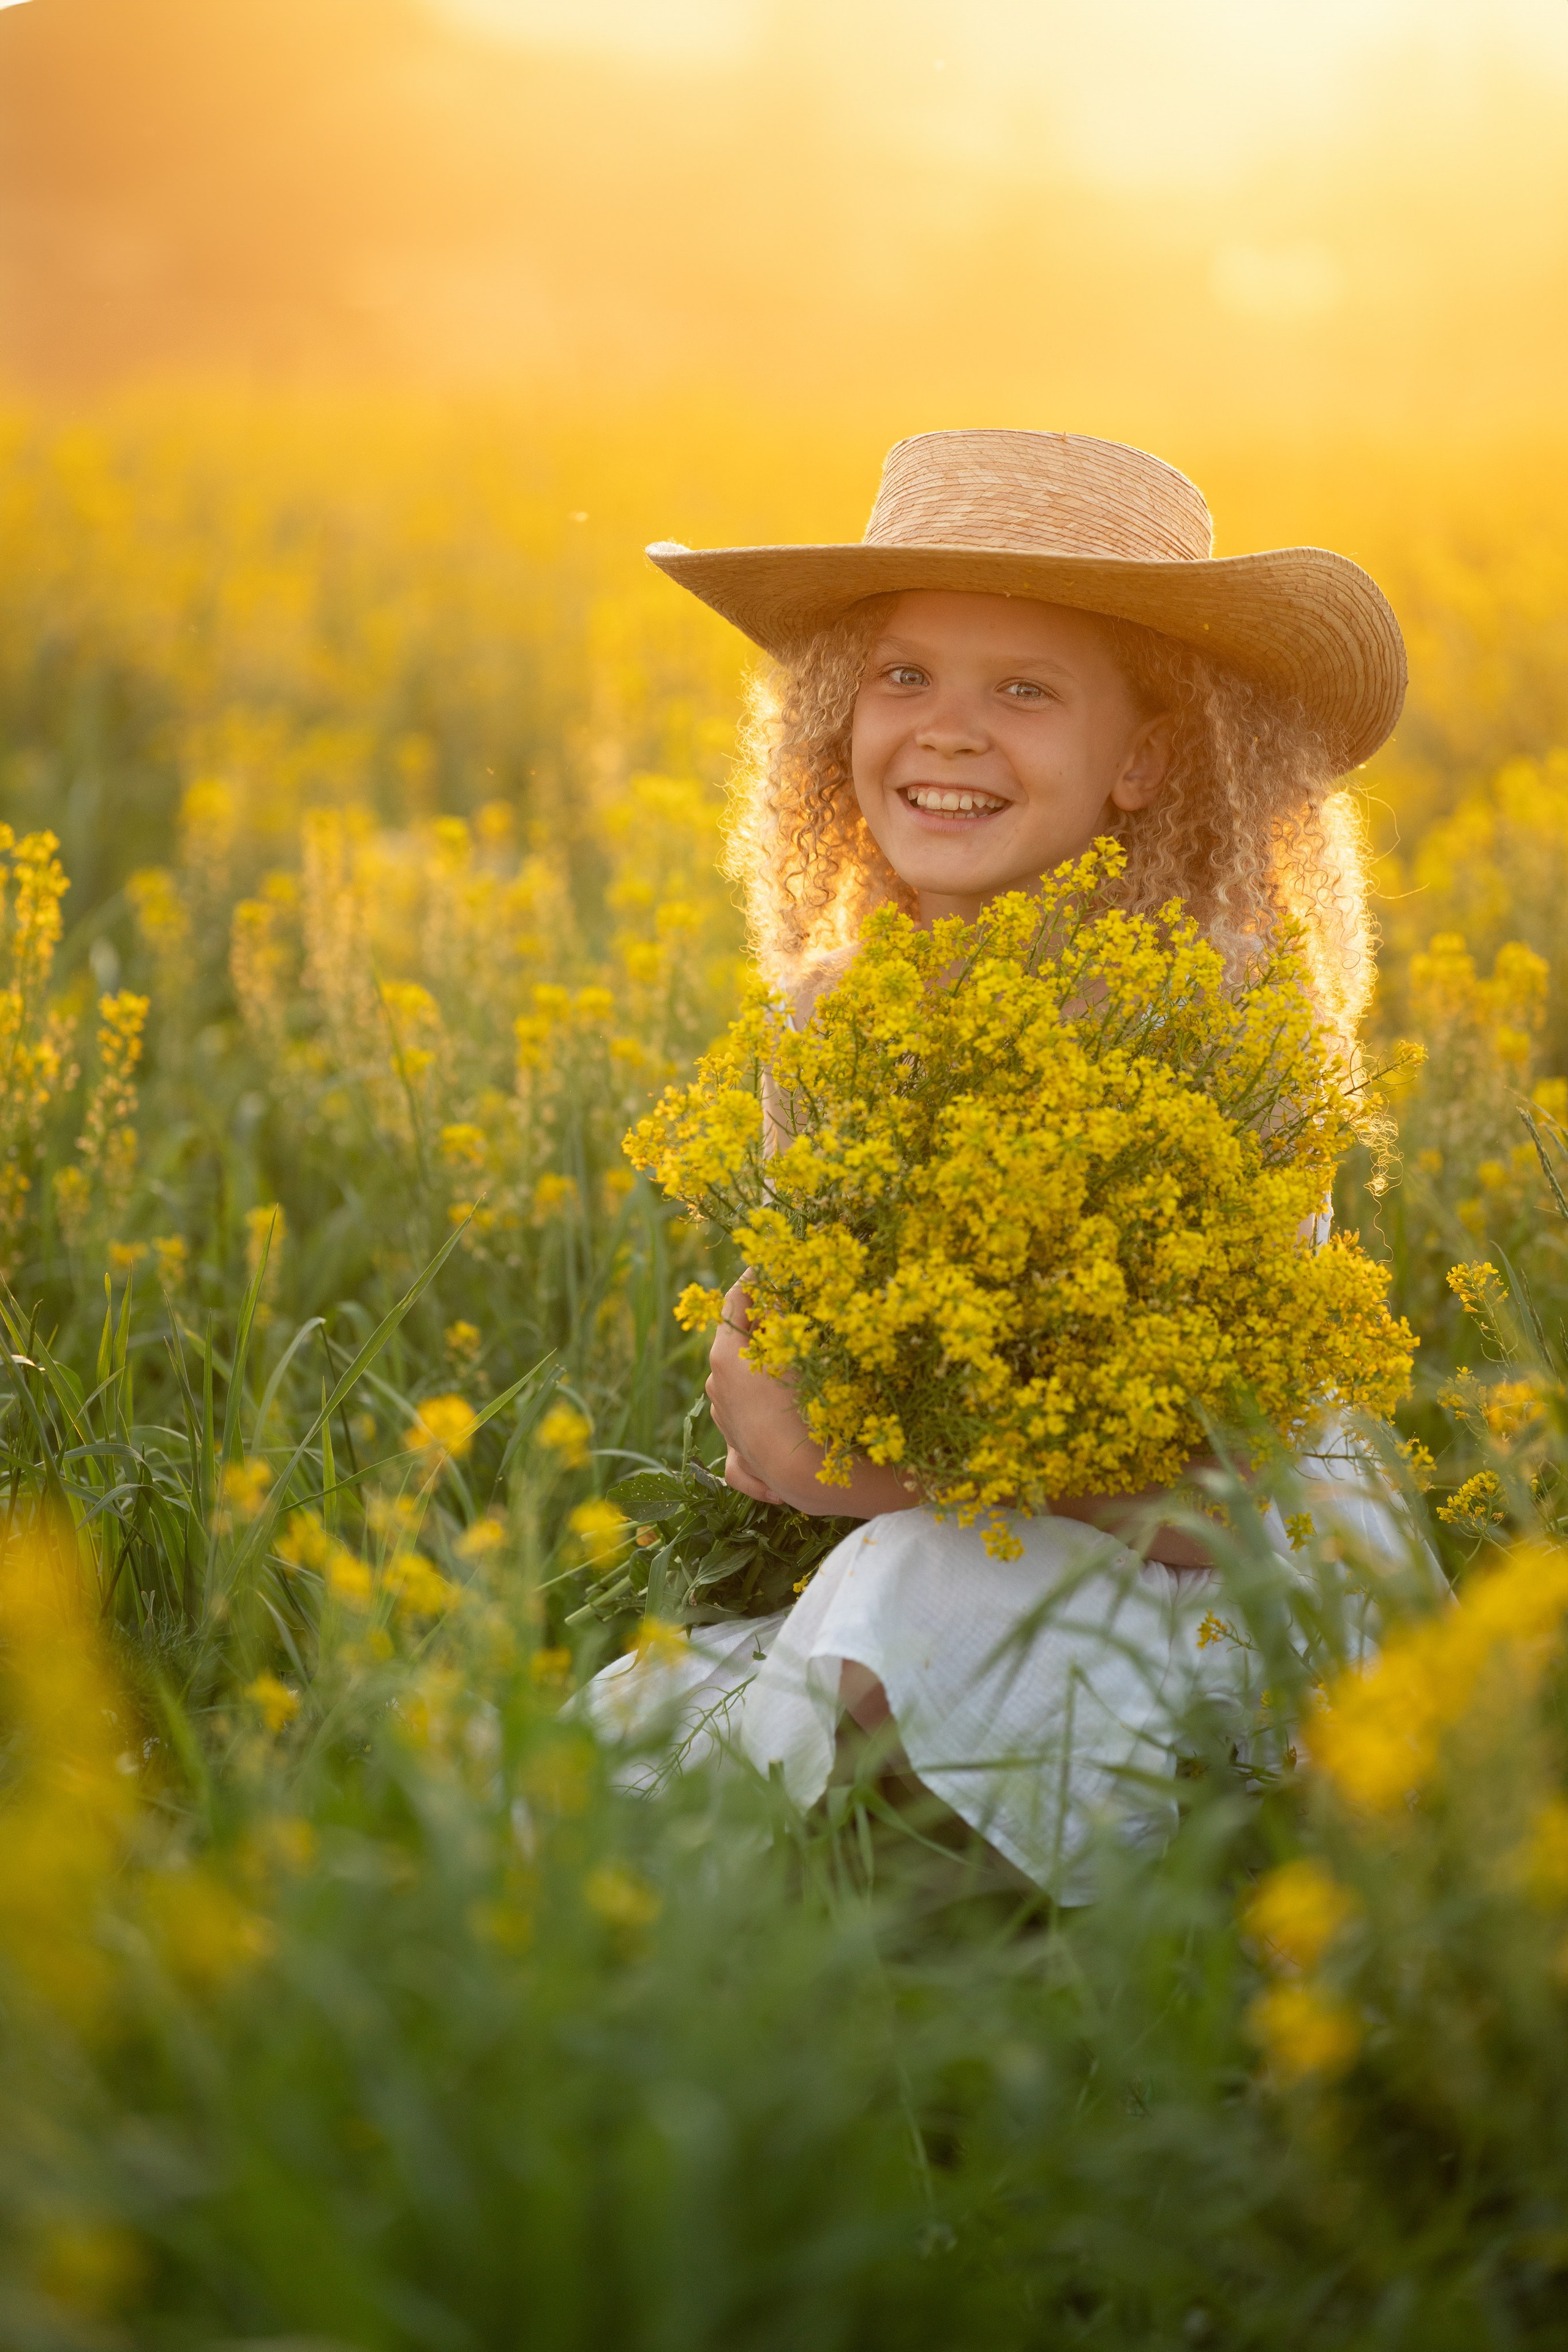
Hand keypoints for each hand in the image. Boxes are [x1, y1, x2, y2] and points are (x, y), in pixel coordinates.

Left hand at [705, 1276, 920, 1519]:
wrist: (806, 1475)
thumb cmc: (805, 1404)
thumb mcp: (796, 1347)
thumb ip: (784, 1311)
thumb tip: (778, 1279)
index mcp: (725, 1356)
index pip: (734, 1301)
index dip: (753, 1280)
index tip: (770, 1267)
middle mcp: (716, 1386)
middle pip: (736, 1343)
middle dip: (761, 1328)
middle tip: (792, 1314)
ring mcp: (725, 1421)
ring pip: (740, 1385)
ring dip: (763, 1373)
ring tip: (797, 1367)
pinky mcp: (740, 1455)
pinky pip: (748, 1434)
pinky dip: (763, 1426)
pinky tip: (782, 1427)